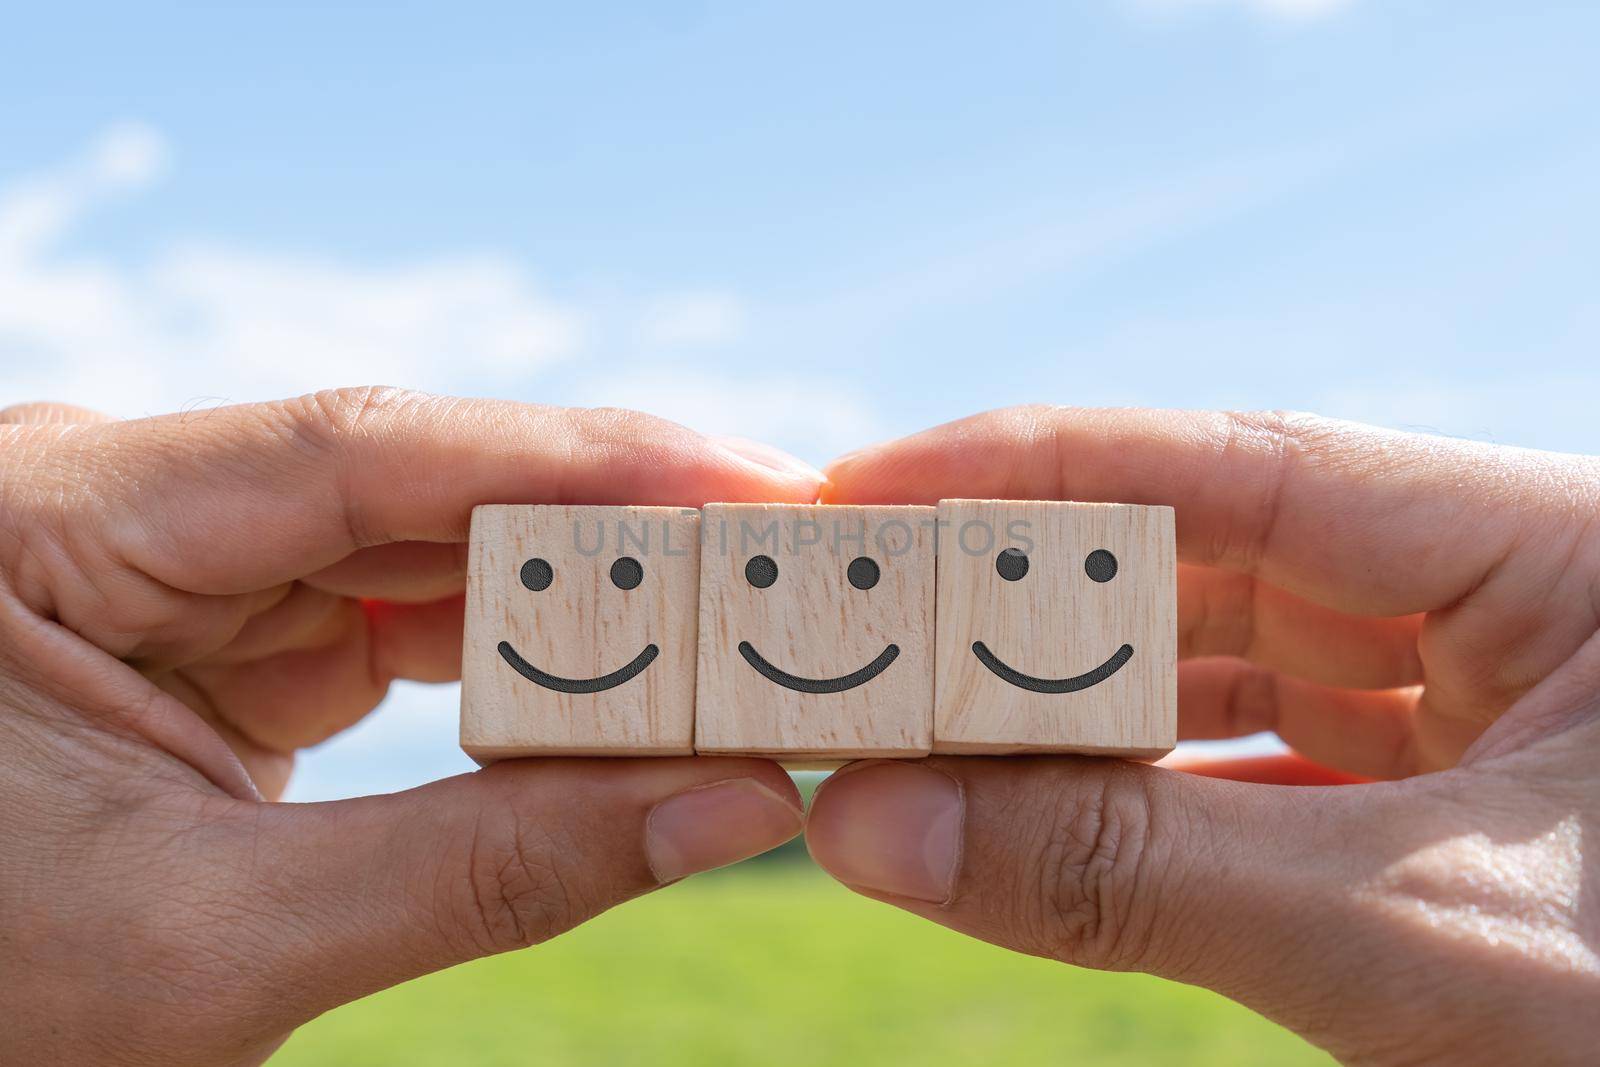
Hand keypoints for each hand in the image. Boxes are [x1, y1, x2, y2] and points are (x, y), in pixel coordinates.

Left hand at [0, 389, 817, 1065]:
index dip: (569, 458)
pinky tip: (614, 679)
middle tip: (779, 559)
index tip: (746, 480)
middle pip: (406, 487)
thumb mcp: (217, 946)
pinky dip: (507, 659)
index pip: (353, 450)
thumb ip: (485, 871)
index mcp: (44, 520)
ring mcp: (170, 570)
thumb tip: (734, 806)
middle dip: (596, 531)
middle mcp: (116, 509)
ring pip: (414, 550)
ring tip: (725, 623)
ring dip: (568, 598)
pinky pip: (390, 619)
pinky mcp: (215, 637)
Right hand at [805, 407, 1599, 1064]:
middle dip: (1033, 599)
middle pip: (1217, 554)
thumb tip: (867, 821)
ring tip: (920, 726)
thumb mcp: (1413, 940)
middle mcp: (1511, 592)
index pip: (1242, 461)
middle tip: (859, 629)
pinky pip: (1265, 759)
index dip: (1036, 469)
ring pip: (1230, 659)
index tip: (865, 491)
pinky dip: (1148, 786)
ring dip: (1076, 703)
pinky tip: (1041, 805)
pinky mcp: (1451, 798)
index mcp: (1557, 543)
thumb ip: (1138, 875)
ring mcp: (1482, 696)